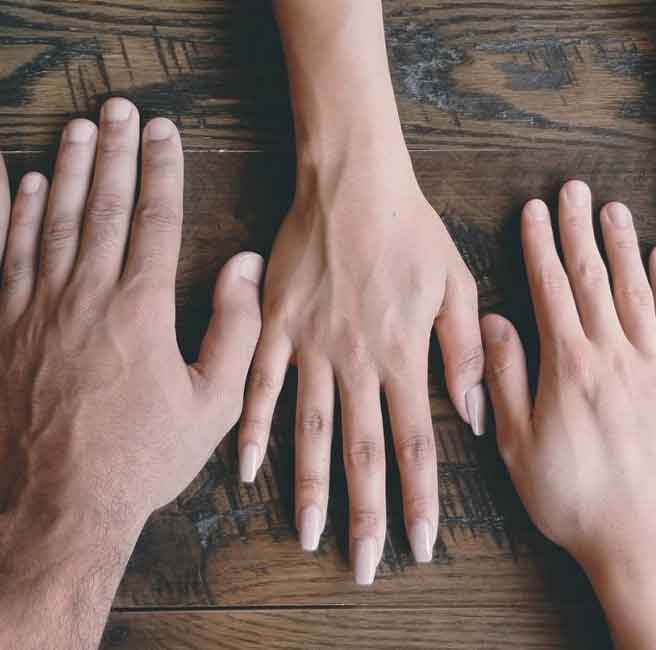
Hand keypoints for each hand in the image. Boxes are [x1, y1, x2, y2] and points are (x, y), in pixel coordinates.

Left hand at [0, 99, 261, 647]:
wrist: (59, 503)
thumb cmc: (142, 457)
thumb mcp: (213, 404)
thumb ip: (236, 330)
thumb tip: (244, 266)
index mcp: (140, 311)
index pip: (154, 221)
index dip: (162, 170)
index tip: (166, 132)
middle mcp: (84, 297)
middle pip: (101, 206)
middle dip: (114, 151)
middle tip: (120, 109)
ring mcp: (35, 308)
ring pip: (52, 220)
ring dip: (66, 168)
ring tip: (78, 127)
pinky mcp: (2, 326)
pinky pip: (2, 252)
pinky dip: (8, 210)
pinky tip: (14, 177)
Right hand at [238, 146, 484, 583]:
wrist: (353, 181)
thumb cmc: (412, 230)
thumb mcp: (456, 284)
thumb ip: (463, 352)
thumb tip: (474, 415)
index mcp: (404, 354)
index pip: (416, 443)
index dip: (419, 498)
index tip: (421, 543)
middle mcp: (357, 360)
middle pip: (363, 451)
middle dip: (367, 513)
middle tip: (365, 564)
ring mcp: (312, 344)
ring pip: (310, 431)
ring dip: (310, 488)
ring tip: (309, 535)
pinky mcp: (276, 324)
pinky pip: (261, 384)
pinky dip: (252, 428)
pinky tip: (247, 469)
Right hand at [482, 182, 655, 648]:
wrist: (647, 543)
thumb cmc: (573, 500)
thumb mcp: (519, 447)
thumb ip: (505, 379)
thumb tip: (494, 322)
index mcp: (570, 367)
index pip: (552, 290)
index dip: (541, 246)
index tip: (535, 210)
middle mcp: (615, 356)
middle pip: (594, 279)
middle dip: (580, 230)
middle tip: (574, 189)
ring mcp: (655, 368)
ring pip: (637, 291)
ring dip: (623, 246)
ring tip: (613, 209)